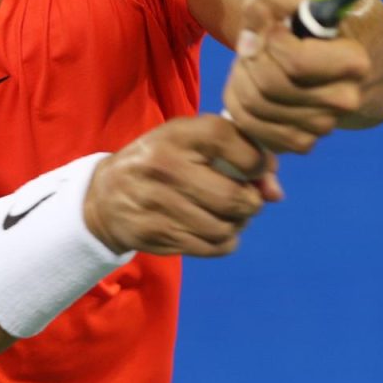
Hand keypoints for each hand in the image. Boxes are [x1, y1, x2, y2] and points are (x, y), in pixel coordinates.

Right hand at [83, 115, 274, 257]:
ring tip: (228, 215)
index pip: (234, 142)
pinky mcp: (156, 234)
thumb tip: (276, 193)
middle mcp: (166, 167)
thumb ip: (239, 153)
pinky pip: (213, 248)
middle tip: (246, 199)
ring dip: (237, 224)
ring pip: (226, 227)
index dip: (258, 161)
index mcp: (178, 134)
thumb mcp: (192, 142)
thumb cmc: (162, 160)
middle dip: (252, 202)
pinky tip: (214, 230)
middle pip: (235, 196)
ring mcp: (158, 203)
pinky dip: (224, 242)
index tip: (257, 168)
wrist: (106, 195)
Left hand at [221, 0, 371, 153]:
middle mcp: (344, 100)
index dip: (272, 41)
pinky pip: (250, 126)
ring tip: (253, 58)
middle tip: (256, 41)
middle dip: (252, 58)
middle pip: (270, 85)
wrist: (322, 49)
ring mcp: (323, 126)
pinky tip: (251, 81)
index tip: (273, 27)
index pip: (296, 63)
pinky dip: (239, 101)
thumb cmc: (306, 17)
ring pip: (255, 106)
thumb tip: (258, 29)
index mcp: (353, 63)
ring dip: (241, 76)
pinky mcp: (300, 142)